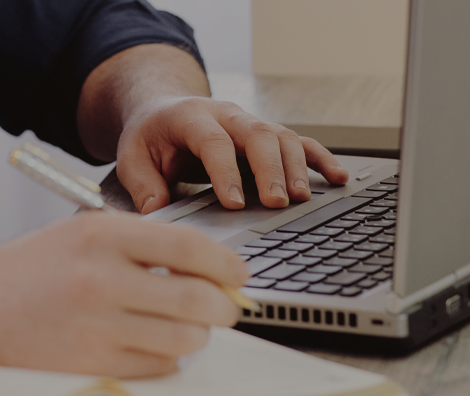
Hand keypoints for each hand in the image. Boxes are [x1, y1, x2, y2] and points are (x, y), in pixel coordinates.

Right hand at [0, 212, 248, 392]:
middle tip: (222, 310)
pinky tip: (143, 346)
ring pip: (182, 340)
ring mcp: (94, 325)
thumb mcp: (80, 236)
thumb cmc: (26, 272)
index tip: (238, 276)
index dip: (227, 266)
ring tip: (177, 328)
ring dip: (192, 338)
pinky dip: (163, 360)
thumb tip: (208, 270)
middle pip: (198, 300)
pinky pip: (155, 367)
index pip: (191, 246)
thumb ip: (140, 245)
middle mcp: (100, 277)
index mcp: (101, 234)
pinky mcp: (88, 364)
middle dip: (221, 310)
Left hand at [78, 44, 350, 212]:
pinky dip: (320, 159)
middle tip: (276, 202)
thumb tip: (156, 211)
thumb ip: (142, 184)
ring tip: (302, 198)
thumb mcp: (132, 157)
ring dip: (296, 167)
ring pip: (282, 137)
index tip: (233, 202)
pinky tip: (338, 178)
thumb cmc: (150, 137)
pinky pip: (299, 142)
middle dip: (269, 169)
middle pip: (257, 134)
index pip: (213, 141)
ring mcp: (250, 123)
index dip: (225, 171)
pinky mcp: (266, 135)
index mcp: (191, 117)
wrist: (162, 110)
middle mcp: (226, 115)